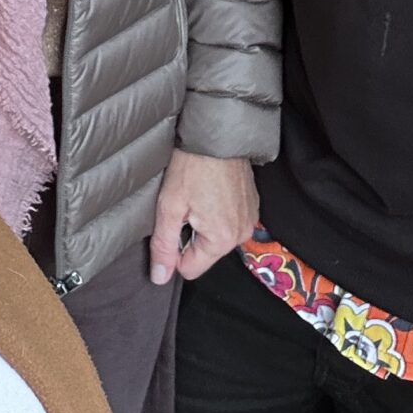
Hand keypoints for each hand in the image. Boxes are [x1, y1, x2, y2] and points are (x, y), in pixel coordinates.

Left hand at [148, 150, 259, 285]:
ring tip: (198, 195)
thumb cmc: (192, 167)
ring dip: (204, 223)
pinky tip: (210, 191)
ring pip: (216, 238)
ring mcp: (250, 220)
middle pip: (204, 254)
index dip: (174, 250)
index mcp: (221, 240)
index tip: (173, 222)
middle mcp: (241, 234)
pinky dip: (217, 212)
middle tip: (185, 205)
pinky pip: (228, 223)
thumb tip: (160, 277)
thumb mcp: (169, 207)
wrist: (218, 134)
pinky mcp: (252, 206)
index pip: (190, 269)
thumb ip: (164, 246)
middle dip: (190, 234)